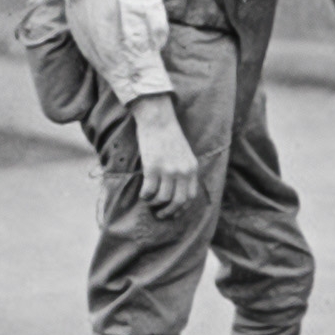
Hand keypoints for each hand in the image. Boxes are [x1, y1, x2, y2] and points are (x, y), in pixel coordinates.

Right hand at [130, 94, 200, 218]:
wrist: (158, 119)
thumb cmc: (169, 135)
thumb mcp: (184, 153)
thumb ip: (184, 170)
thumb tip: (176, 190)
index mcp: (192, 168)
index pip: (191, 196)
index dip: (182, 208)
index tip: (173, 212)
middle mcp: (183, 171)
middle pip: (179, 201)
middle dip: (169, 212)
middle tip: (160, 215)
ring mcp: (168, 169)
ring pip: (163, 198)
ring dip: (155, 205)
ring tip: (149, 203)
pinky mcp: (153, 167)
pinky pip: (149, 191)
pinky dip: (145, 196)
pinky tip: (142, 194)